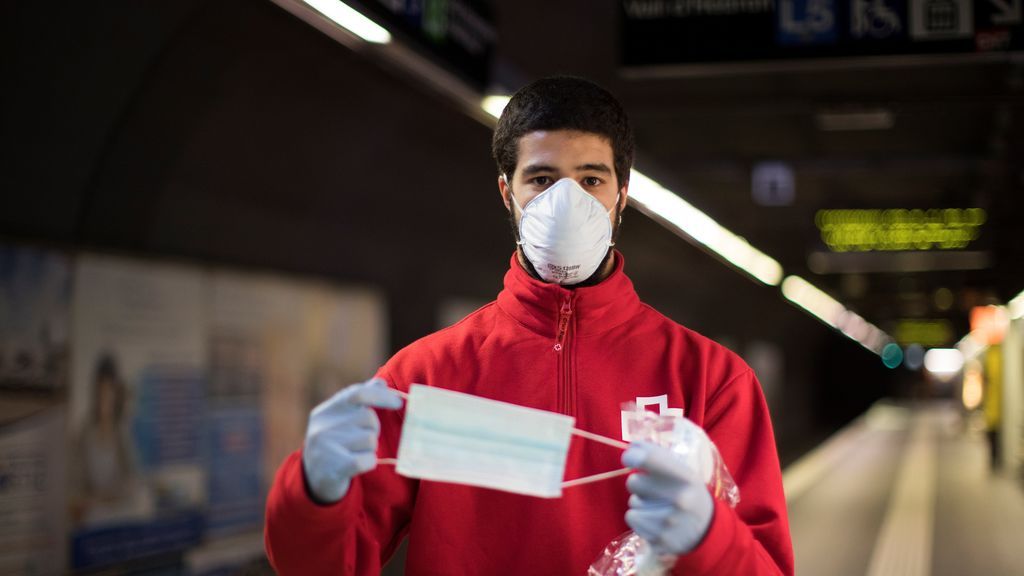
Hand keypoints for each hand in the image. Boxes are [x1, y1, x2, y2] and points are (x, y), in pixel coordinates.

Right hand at [302, 378, 402, 503]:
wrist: (313, 481)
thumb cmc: (334, 445)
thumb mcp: (339, 420)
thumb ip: (359, 400)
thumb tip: (381, 382)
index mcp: (325, 411)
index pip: (357, 394)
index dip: (381, 396)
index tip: (398, 402)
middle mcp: (322, 426)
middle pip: (368, 418)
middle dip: (372, 429)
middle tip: (360, 440)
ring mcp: (327, 446)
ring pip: (370, 440)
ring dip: (369, 449)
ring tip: (354, 453)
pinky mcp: (335, 466)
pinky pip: (369, 459)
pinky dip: (369, 463)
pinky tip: (357, 465)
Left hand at [622, 441, 714, 556]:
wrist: (708, 531)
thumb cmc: (689, 494)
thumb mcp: (684, 473)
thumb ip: (660, 458)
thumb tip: (633, 446)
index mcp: (687, 478)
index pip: (649, 459)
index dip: (633, 456)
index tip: (629, 458)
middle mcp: (679, 499)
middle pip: (634, 482)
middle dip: (638, 483)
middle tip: (652, 488)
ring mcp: (669, 522)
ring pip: (632, 502)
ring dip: (640, 503)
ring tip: (657, 507)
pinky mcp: (660, 539)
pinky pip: (632, 519)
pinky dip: (639, 519)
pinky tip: (655, 521)